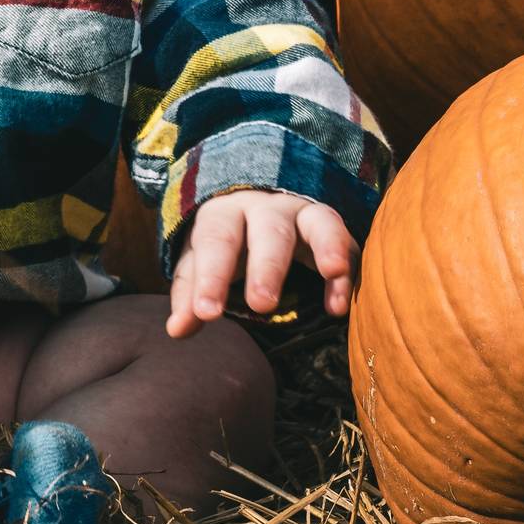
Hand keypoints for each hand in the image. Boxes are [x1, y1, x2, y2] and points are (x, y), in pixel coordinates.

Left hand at [165, 190, 357, 341]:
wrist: (256, 192)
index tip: (207, 314)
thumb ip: (191, 292)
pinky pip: (346, 242)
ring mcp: (302, 212)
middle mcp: (265, 208)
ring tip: (332, 272)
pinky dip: (347, 271)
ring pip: (317, 223)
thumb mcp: (203, 261)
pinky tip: (338, 307)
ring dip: (326, 247)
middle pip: (268, 231)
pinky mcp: (331, 224)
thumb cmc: (227, 238)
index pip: (215, 242)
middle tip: (261, 304)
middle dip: (266, 267)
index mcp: (224, 215)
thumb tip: (176, 330)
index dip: (210, 278)